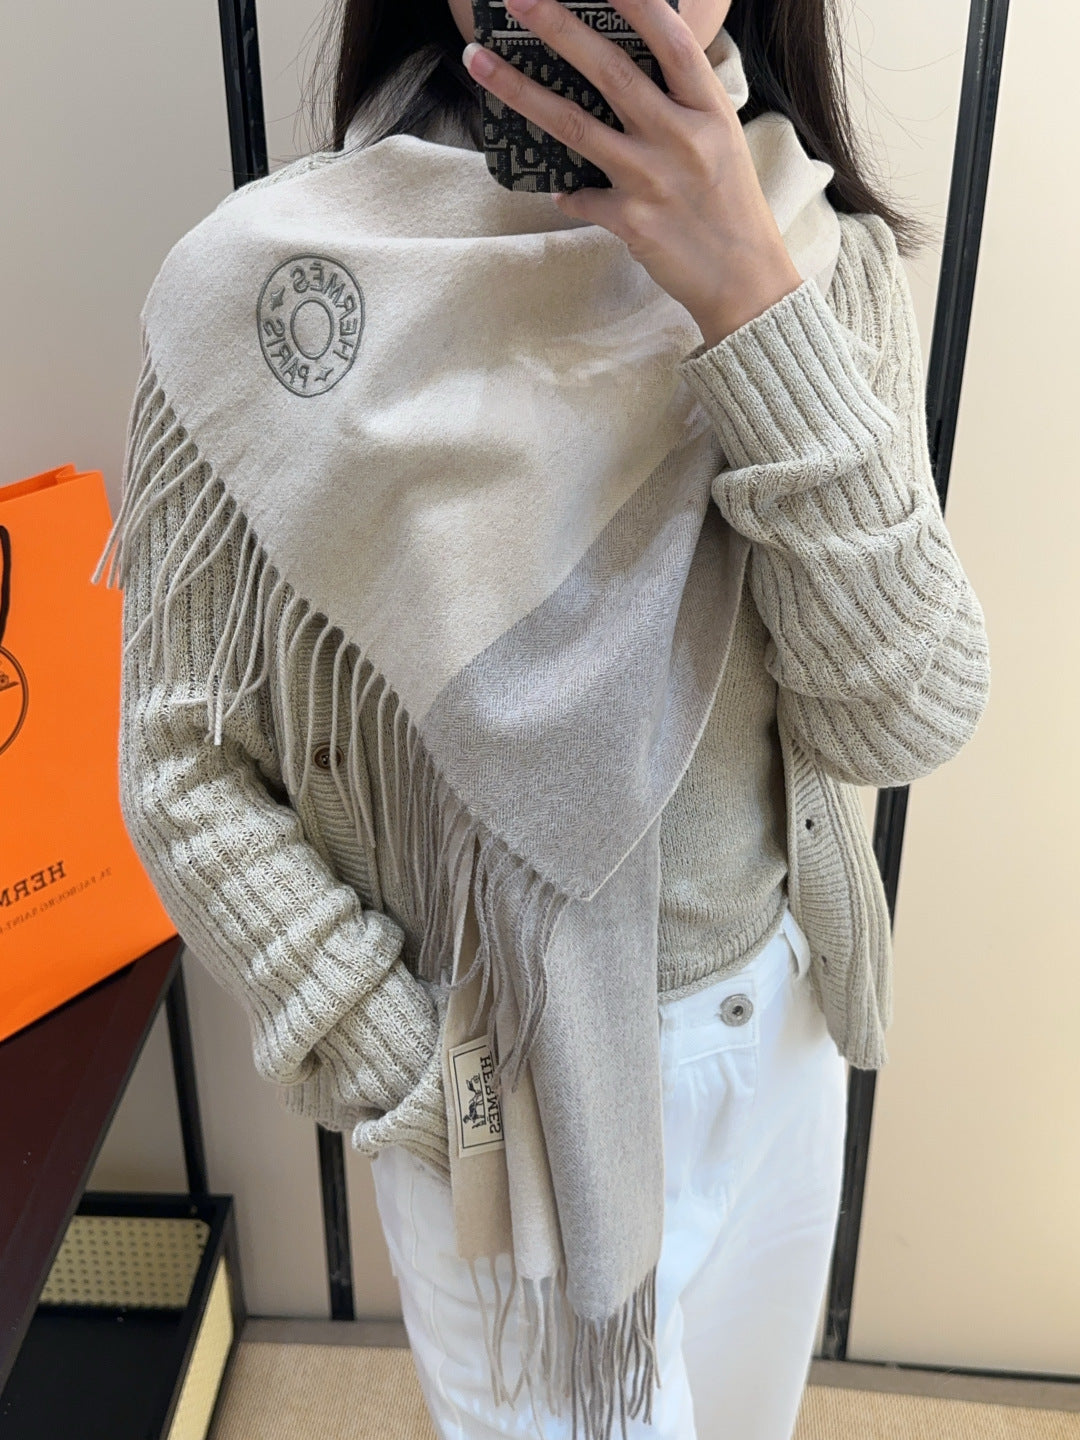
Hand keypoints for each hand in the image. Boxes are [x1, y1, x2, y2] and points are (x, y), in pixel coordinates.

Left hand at [462, 0, 804, 347]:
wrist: (743, 280)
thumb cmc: (730, 206)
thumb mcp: (720, 140)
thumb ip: (682, 103)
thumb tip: (630, 68)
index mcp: (707, 110)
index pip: (669, 39)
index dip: (633, 2)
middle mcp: (679, 137)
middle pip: (608, 70)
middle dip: (557, 26)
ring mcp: (652, 179)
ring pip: (573, 123)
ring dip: (519, 89)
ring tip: (479, 61)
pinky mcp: (631, 220)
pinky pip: (580, 196)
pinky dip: (567, 192)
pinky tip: (559, 190)